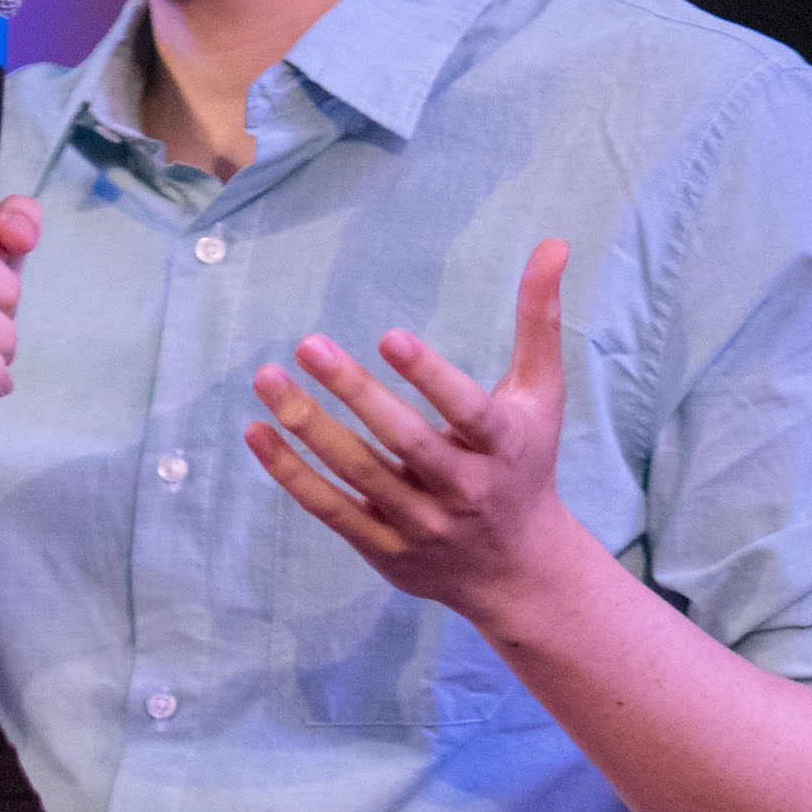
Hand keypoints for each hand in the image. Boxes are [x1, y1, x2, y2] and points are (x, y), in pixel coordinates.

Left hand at [247, 241, 577, 631]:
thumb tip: (554, 242)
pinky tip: (258, 433)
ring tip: (268, 379)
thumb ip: (539, 321)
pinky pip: (330, 511)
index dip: (430, 376)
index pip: (467, 411)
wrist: (517, 570)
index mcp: (502, 446)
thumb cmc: (524, 462)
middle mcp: (462, 490)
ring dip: (309, 427)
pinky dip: (292, 474)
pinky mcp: (384, 550)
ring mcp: (421, 524)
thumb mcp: (542, 394)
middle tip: (309, 344)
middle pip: (404, 441)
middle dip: (355, 393)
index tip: (391, 335)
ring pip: (358, 474)